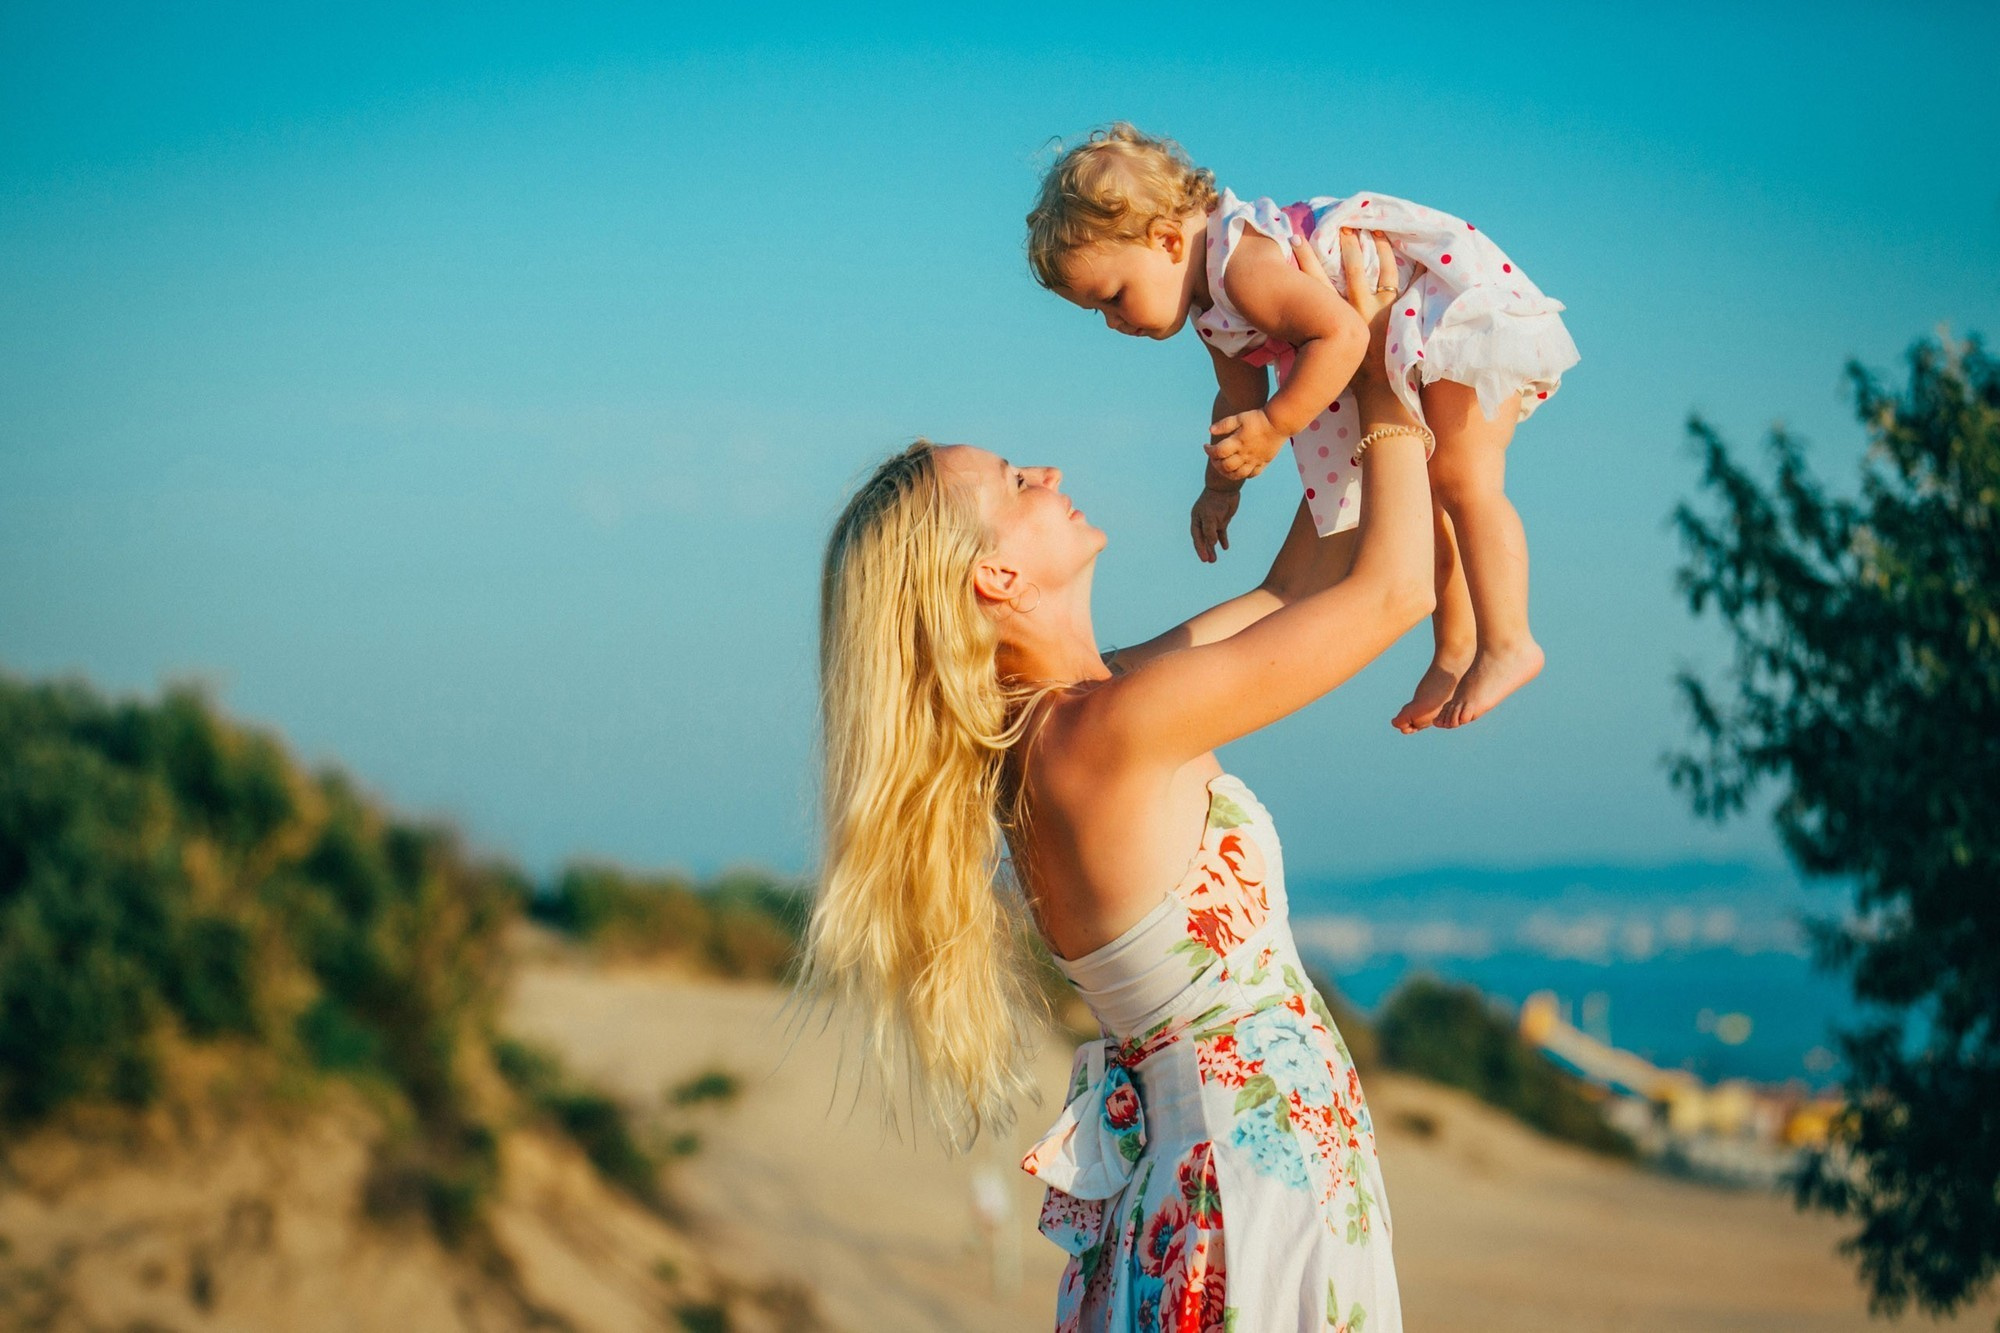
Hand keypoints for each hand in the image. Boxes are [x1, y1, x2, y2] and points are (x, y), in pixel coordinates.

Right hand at [1190, 483, 1239, 562]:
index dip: (1200, 548)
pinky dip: (1223, 540)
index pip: (1197, 537)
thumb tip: (1212, 544)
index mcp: (1196, 520)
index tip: (1204, 559)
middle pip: (1203, 539)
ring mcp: (1213, 521)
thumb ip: (1210, 530)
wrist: (1225, 488)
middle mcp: (1203, 521)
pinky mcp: (1222, 520)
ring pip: (1212, 538)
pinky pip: (1221, 533)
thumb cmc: (1215, 501)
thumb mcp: (1210, 516)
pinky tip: (1225, 547)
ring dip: (1213, 548)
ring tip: (1214, 559)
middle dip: (1206, 551)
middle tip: (1210, 561)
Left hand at [1205, 408, 1285, 480]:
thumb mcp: (1240, 417)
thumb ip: (1224, 424)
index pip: (1218, 452)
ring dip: (1227, 473)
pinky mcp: (1264, 462)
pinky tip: (1239, 469)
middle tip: (1214, 457)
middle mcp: (1245, 454)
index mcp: (1238, 442)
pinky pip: (1252, 474)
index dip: (1209, 451)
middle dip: (1215, 463)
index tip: (1206, 446)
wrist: (1280, 422)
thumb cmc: (1258, 418)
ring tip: (1223, 466)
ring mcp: (1255, 460)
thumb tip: (1210, 430)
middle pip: (1225, 466)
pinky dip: (1243, 475)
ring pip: (1238, 475)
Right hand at [1299, 228, 1412, 379]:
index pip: (1316, 280)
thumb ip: (1304, 334)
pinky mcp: (1401, 311)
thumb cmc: (1348, 372)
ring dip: (1378, 246)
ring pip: (1382, 268)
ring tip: (1375, 229)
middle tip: (1341, 224)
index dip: (1305, 259)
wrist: (1377, 388)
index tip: (1297, 240)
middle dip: (1345, 243)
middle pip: (1350, 266)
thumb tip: (1286, 322)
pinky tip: (1418, 249)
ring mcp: (1382, 307)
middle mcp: (1358, 306)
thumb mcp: (1319, 351)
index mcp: (1335, 315)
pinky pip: (1410, 283)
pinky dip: (1416, 266)